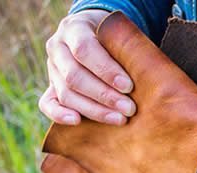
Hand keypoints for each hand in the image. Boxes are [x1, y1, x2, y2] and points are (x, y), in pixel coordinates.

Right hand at [39, 9, 136, 125]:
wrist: (93, 34)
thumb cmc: (113, 38)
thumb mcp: (117, 34)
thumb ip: (124, 50)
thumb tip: (150, 77)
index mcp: (73, 28)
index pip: (85, 49)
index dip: (106, 70)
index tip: (129, 87)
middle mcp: (57, 47)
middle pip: (74, 76)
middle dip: (105, 96)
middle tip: (129, 109)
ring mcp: (51, 68)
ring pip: (65, 93)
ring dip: (93, 110)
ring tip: (119, 119)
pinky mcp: (50, 87)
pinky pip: (47, 104)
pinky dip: (60, 115)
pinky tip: (77, 121)